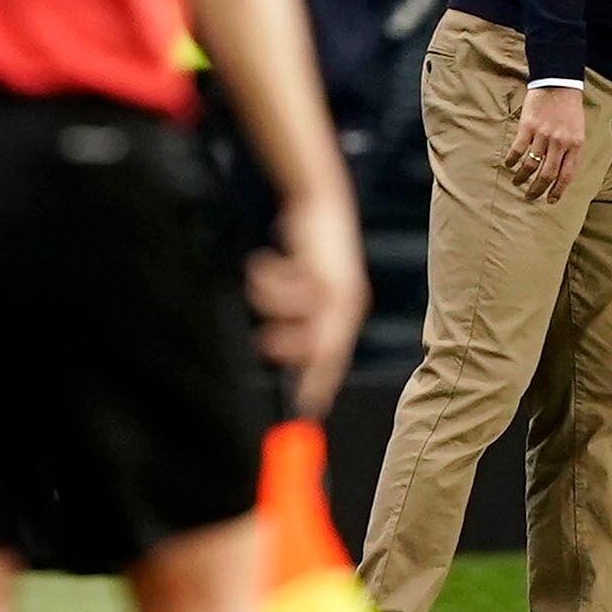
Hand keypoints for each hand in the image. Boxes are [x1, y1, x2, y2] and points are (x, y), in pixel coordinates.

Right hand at [248, 194, 366, 419]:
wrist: (322, 204)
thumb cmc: (312, 251)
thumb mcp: (312, 287)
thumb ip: (305, 320)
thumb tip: (284, 357)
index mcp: (347, 314)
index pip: (335, 359)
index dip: (321, 384)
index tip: (308, 408)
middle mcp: (348, 306)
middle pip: (317, 349)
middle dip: (286, 348)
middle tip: (266, 340)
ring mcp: (336, 290)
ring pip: (291, 318)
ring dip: (268, 299)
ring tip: (264, 275)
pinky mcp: (319, 270)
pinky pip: (282, 292)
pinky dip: (268, 275)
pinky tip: (271, 258)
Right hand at [505, 82, 585, 202]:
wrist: (559, 84)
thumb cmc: (570, 109)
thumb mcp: (578, 131)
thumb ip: (571, 150)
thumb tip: (562, 172)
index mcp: (575, 145)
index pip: (566, 175)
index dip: (557, 191)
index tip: (550, 200)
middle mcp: (560, 143)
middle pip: (547, 175)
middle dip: (537, 190)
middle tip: (530, 196)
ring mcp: (543, 135)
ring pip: (530, 165)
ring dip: (522, 177)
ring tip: (517, 182)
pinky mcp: (528, 126)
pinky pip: (518, 149)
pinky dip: (512, 160)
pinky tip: (510, 164)